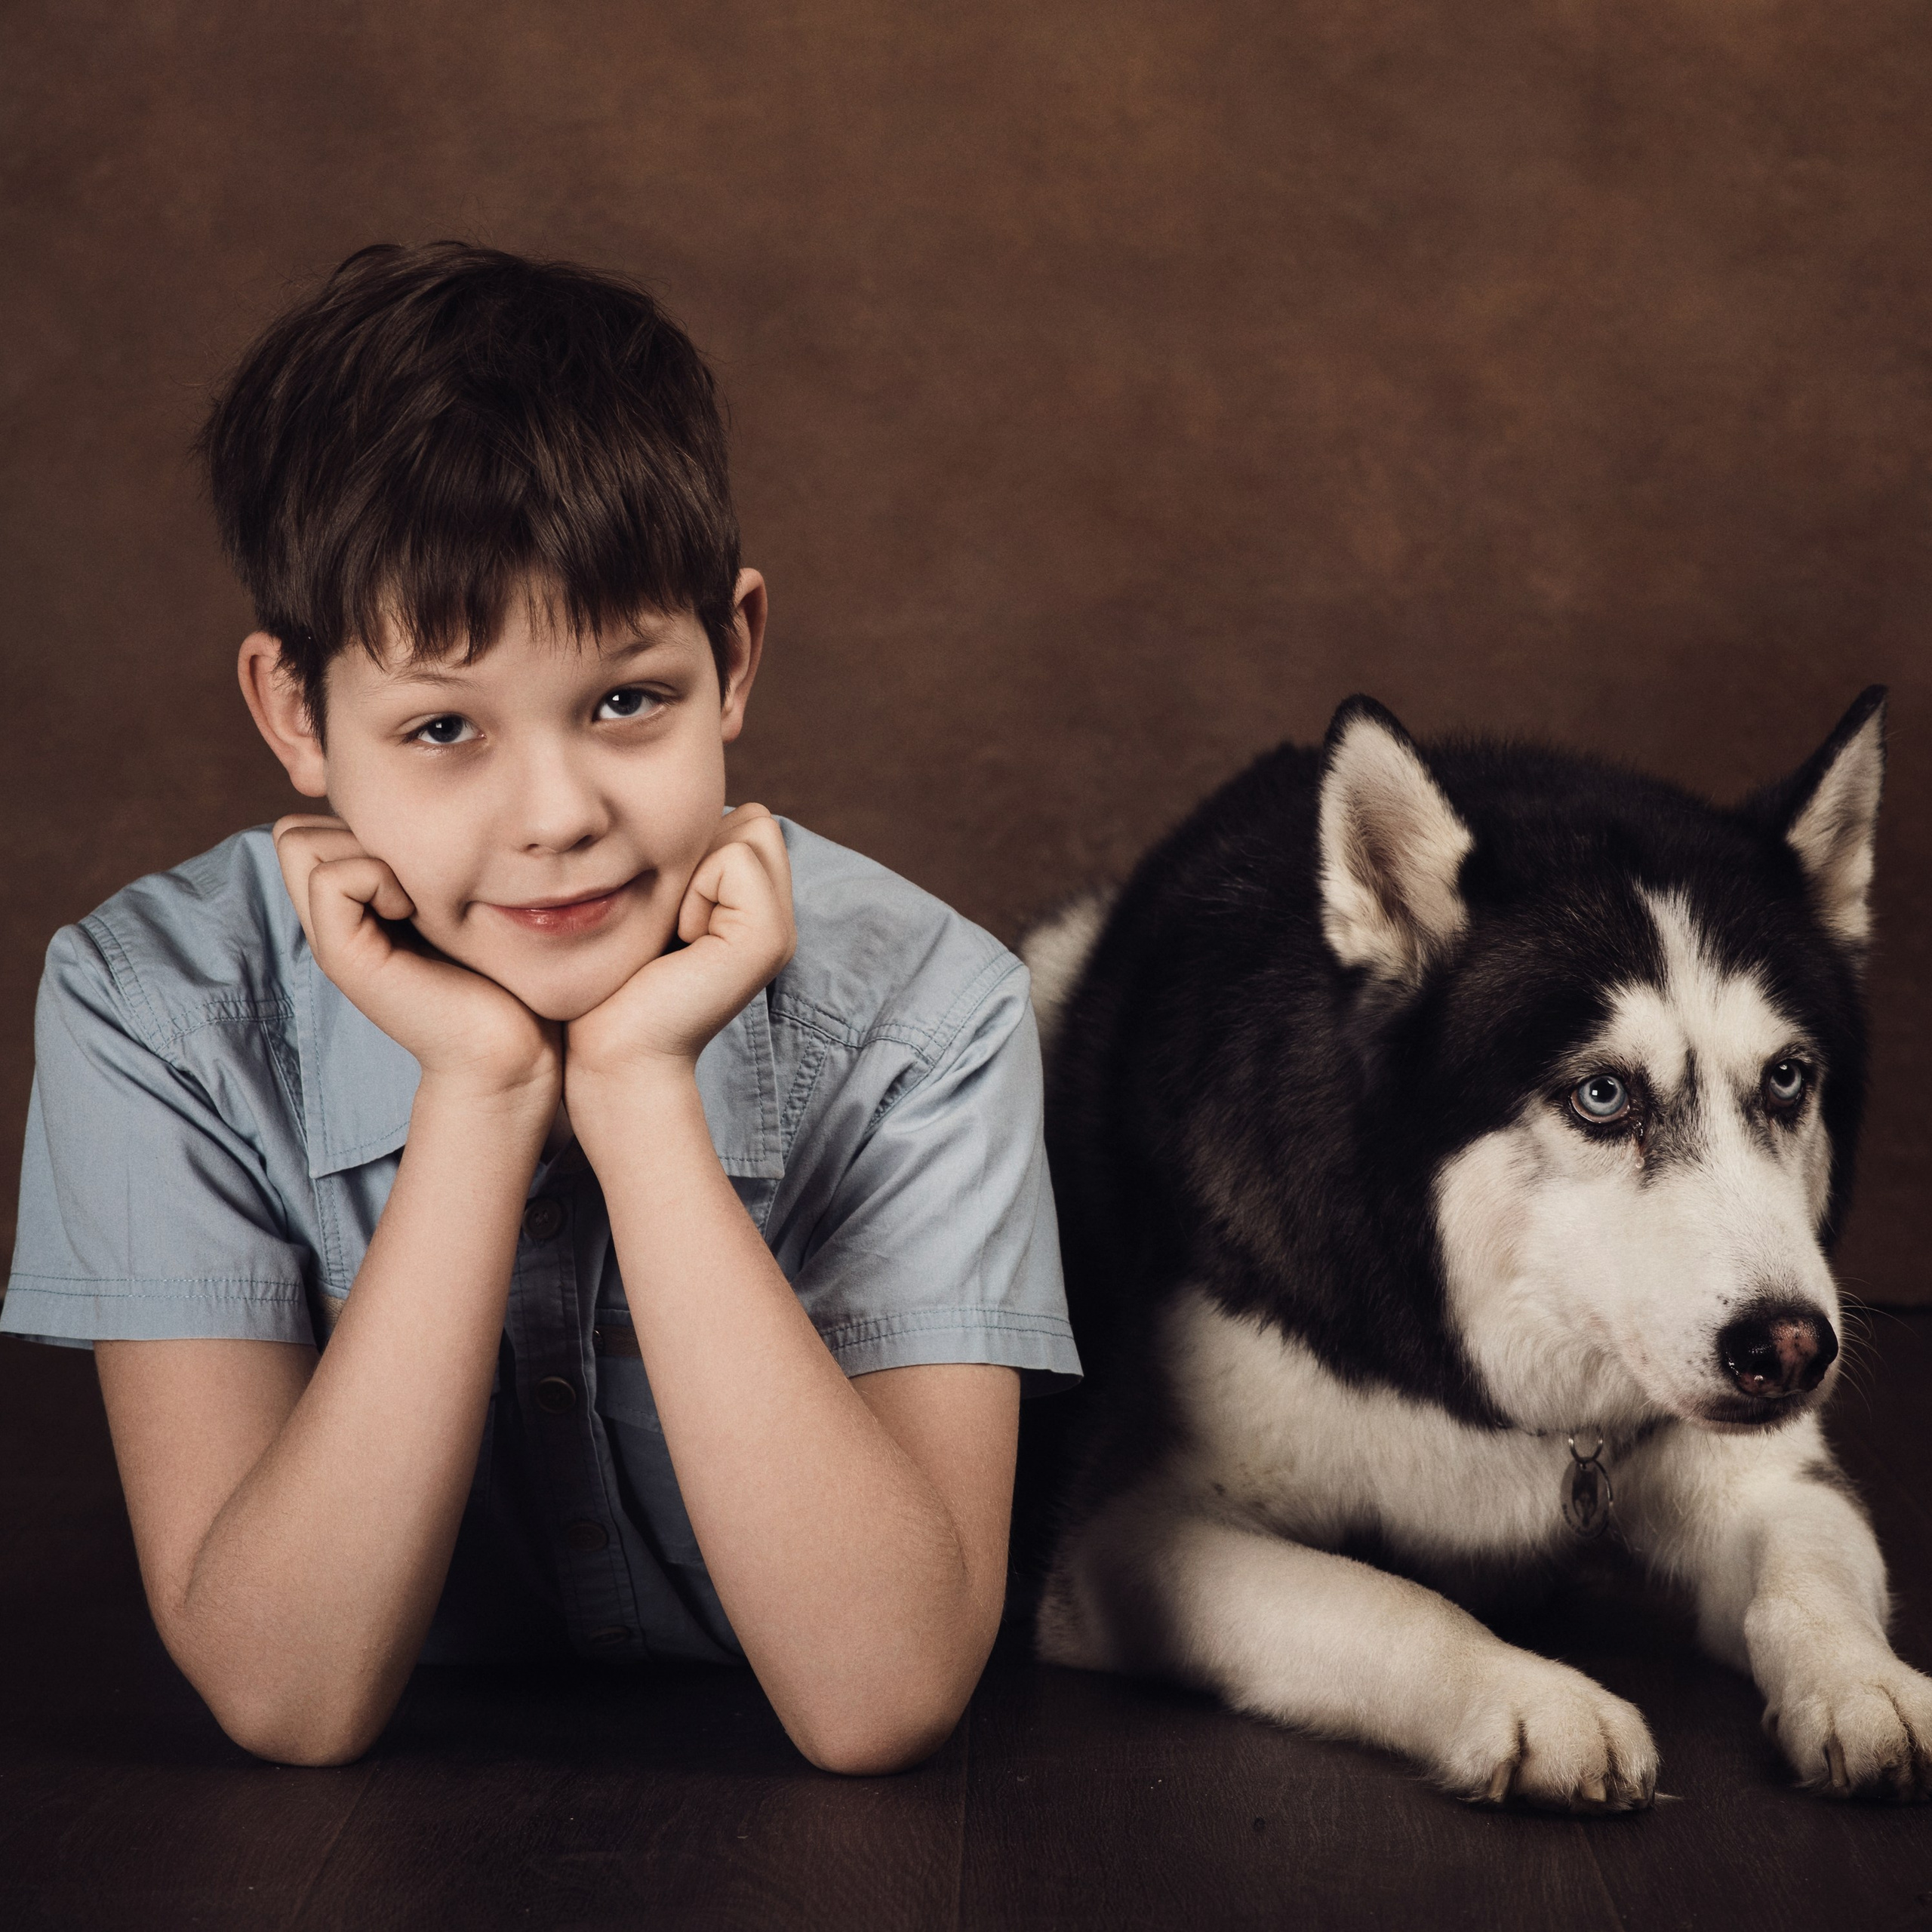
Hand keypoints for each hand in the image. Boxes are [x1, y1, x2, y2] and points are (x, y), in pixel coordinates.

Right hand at [273, 815, 560, 1101]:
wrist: (512, 1050)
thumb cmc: (503, 977)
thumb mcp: (460, 904)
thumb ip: (426, 866)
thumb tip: (421, 811)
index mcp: (354, 908)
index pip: (308, 827)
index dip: (358, 824)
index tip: (419, 859)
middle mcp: (332, 923)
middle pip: (294, 830)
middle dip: (353, 830)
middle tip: (412, 873)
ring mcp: (332, 941)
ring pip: (299, 841)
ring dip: (363, 849)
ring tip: (414, 892)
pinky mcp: (345, 959)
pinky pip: (332, 877)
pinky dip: (375, 876)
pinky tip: (415, 910)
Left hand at [564, 805, 794, 1105]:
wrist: (613, 1053)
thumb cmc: (613, 982)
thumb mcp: (651, 903)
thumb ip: (683, 860)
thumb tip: (685, 810)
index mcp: (753, 908)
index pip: (746, 819)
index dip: (695, 848)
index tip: (667, 912)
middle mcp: (778, 917)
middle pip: (753, 818)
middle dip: (701, 852)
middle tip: (673, 920)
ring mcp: (780, 929)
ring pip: (750, 828)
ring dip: (697, 870)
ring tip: (677, 929)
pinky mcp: (768, 939)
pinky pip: (734, 859)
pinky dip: (697, 891)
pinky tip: (682, 941)